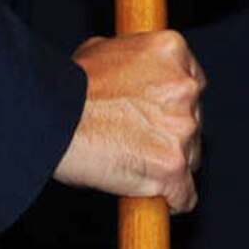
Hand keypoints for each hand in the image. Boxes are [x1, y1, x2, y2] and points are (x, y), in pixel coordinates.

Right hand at [52, 29, 206, 212]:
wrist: (52, 119)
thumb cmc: (71, 87)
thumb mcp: (103, 49)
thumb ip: (133, 60)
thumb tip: (136, 71)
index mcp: (173, 51)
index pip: (193, 83)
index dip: (174, 103)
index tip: (158, 116)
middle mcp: (185, 87)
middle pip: (196, 120)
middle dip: (173, 133)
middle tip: (141, 142)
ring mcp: (182, 128)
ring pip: (191, 156)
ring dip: (170, 164)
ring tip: (136, 165)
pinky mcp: (173, 167)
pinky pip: (185, 195)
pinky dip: (172, 199)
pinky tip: (154, 197)